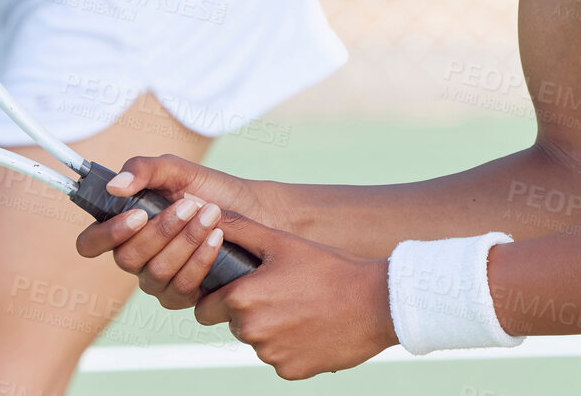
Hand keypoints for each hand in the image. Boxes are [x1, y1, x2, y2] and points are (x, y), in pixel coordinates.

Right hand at [74, 154, 285, 307]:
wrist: (251, 210)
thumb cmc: (208, 189)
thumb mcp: (176, 170)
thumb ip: (144, 170)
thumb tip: (115, 186)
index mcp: (124, 227)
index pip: (90, 243)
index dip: (106, 234)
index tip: (138, 214)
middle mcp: (135, 258)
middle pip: (127, 258)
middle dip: (162, 231)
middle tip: (191, 205)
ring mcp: (157, 280)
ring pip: (156, 274)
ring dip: (185, 242)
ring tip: (210, 214)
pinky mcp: (183, 296)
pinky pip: (182, 289)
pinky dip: (201, 260)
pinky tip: (217, 238)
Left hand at [191, 213, 396, 379]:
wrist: (375, 303)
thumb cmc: (328, 267)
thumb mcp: (281, 242)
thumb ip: (239, 229)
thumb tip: (205, 209)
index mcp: (241, 298)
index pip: (206, 307)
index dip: (219, 296)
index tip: (240, 286)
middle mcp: (251, 331)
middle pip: (233, 324)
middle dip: (246, 310)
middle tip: (279, 292)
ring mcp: (271, 355)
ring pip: (257, 341)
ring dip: (269, 328)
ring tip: (300, 306)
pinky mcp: (291, 372)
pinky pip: (279, 358)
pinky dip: (290, 346)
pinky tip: (311, 326)